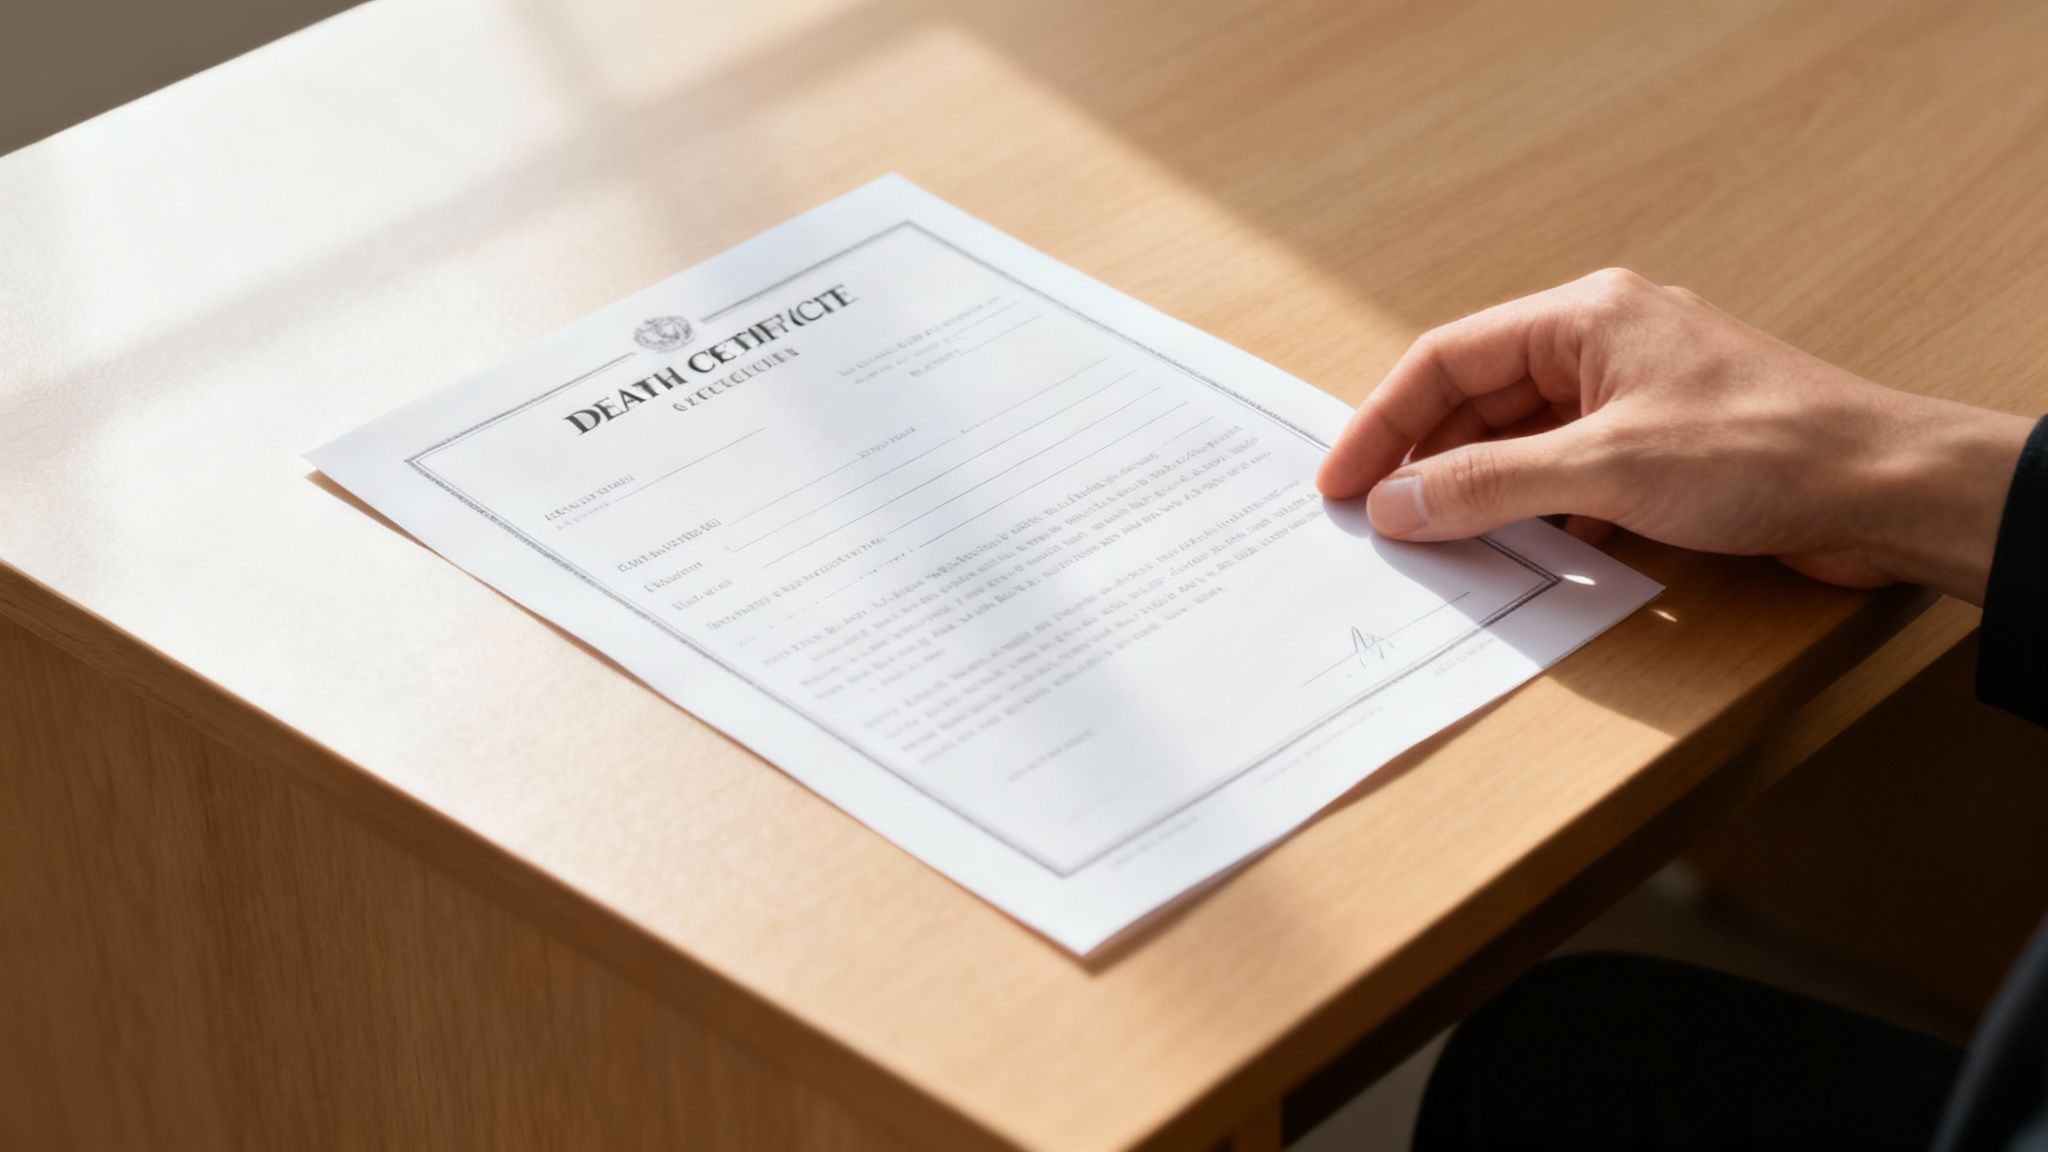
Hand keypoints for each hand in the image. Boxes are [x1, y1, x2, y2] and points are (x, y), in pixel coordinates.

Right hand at [1315, 269, 2032, 604]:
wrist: (1886, 487)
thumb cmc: (1765, 450)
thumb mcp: (1606, 468)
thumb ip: (1490, 485)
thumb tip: (1396, 503)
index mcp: (1584, 317)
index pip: (1447, 359)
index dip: (1382, 421)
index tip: (1340, 481)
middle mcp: (1603, 346)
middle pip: (1477, 400)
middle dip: (1421, 460)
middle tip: (1371, 519)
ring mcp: (1632, 399)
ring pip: (1520, 442)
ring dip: (1476, 491)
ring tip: (1428, 542)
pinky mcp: (1661, 452)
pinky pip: (1566, 476)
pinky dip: (1532, 512)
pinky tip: (1514, 550)